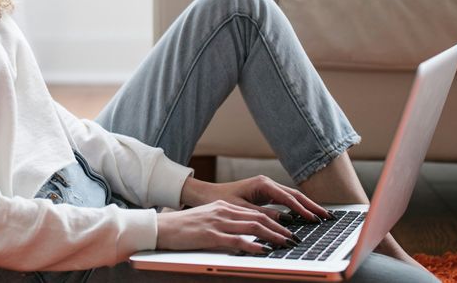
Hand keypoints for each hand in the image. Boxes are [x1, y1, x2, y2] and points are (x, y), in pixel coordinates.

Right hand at [155, 200, 296, 253]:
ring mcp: (217, 222)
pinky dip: (253, 245)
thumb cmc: (183, 227)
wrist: (162, 227)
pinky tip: (263, 250)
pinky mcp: (210, 235)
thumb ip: (226, 223)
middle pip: (258, 218)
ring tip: (286, 243)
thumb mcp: (208, 219)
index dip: (275, 221)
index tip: (288, 230)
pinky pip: (236, 240)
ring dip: (273, 236)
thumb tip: (245, 234)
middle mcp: (223, 211)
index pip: (255, 212)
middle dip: (280, 229)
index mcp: (224, 207)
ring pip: (252, 227)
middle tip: (294, 238)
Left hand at [180, 175, 332, 223]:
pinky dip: (297, 207)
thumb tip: (285, 221)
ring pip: (292, 197)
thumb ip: (263, 215)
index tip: (314, 219)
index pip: (288, 198)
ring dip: (307, 206)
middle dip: (312, 206)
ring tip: (322, 216)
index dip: (302, 210)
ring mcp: (267, 187)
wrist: (207, 194)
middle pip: (295, 195)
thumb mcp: (242, 210)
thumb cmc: (221, 200)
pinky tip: (306, 215)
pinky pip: (286, 200)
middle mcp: (267, 183)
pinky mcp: (265, 193)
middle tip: (328, 216)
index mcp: (262, 184)